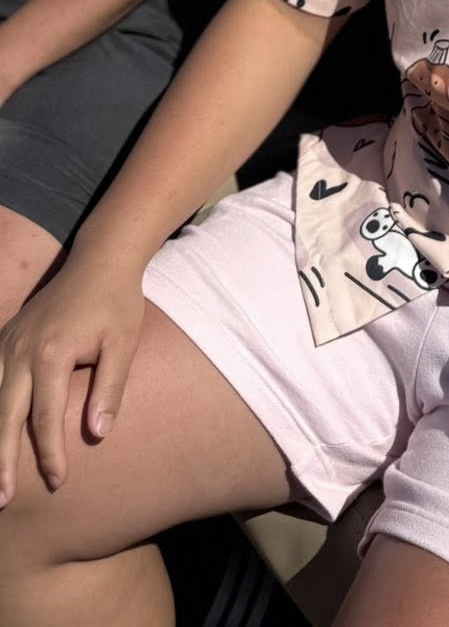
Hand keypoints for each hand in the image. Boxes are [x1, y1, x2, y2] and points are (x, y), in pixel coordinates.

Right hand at [0, 257, 144, 503]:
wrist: (99, 260)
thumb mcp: (124, 344)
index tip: (59, 481)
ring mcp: (6, 344)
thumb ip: (110, 389)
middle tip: (3, 500)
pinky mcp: (3, 340)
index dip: (50, 454)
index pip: (45, 418)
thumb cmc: (117, 303)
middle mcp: (19, 351)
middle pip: (5, 417)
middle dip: (3, 462)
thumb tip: (98, 435)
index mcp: (51, 354)